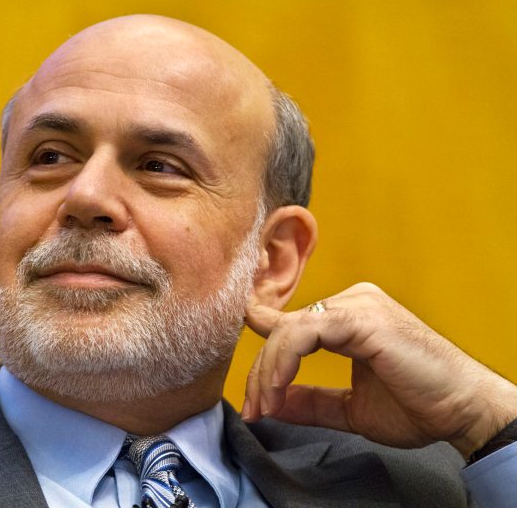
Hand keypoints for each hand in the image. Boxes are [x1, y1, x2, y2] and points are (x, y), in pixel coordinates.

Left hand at [242, 282, 516, 457]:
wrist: (464, 411)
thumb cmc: (418, 406)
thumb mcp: (350, 408)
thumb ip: (312, 402)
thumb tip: (273, 402)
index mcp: (349, 318)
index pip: (291, 324)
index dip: (263, 351)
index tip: (249, 389)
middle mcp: (351, 303)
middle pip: (283, 328)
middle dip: (260, 372)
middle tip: (254, 409)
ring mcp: (358, 306)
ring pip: (289, 329)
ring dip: (268, 370)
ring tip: (264, 405)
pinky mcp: (362, 318)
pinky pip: (305, 332)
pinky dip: (284, 361)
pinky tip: (278, 388)